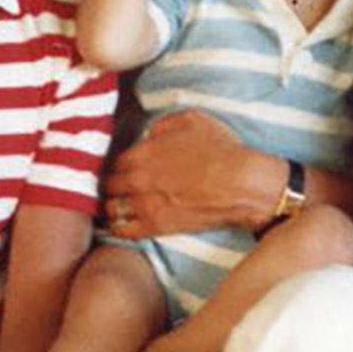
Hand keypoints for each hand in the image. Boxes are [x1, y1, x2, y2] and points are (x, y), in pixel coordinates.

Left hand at [104, 111, 263, 240]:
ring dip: (113, 206)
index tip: (123, 170)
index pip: (117, 161)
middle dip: (113, 185)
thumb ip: (164, 124)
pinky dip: (118, 229)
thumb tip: (150, 133)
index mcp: (143, 153)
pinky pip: (124, 231)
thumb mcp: (193, 120)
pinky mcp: (156, 226)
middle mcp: (138, 178)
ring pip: (112, 208)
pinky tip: (121, 226)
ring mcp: (145, 204)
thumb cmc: (221, 150)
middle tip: (117, 189)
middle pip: (110, 184)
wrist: (241, 184)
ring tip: (118, 207)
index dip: (120, 165)